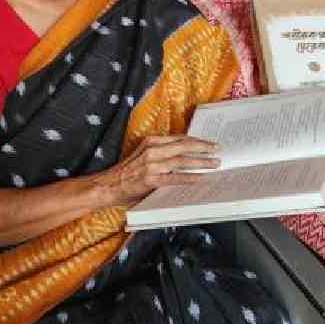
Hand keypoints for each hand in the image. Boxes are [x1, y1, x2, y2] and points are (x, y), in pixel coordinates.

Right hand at [95, 135, 219, 205]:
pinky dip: (189, 177)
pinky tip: (200, 178)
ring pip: (182, 160)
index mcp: (151, 141)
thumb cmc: (126, 173)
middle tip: (217, 149)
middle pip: (184, 145)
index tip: (208, 142)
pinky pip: (174, 177)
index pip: (179, 138)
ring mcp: (151, 164)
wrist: (107, 185)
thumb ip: (160, 154)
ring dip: (201, 162)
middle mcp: (152, 150)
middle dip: (203, 147)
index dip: (196, 139)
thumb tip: (183, 157)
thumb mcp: (143, 155)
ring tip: (214, 164)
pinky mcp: (151, 179)